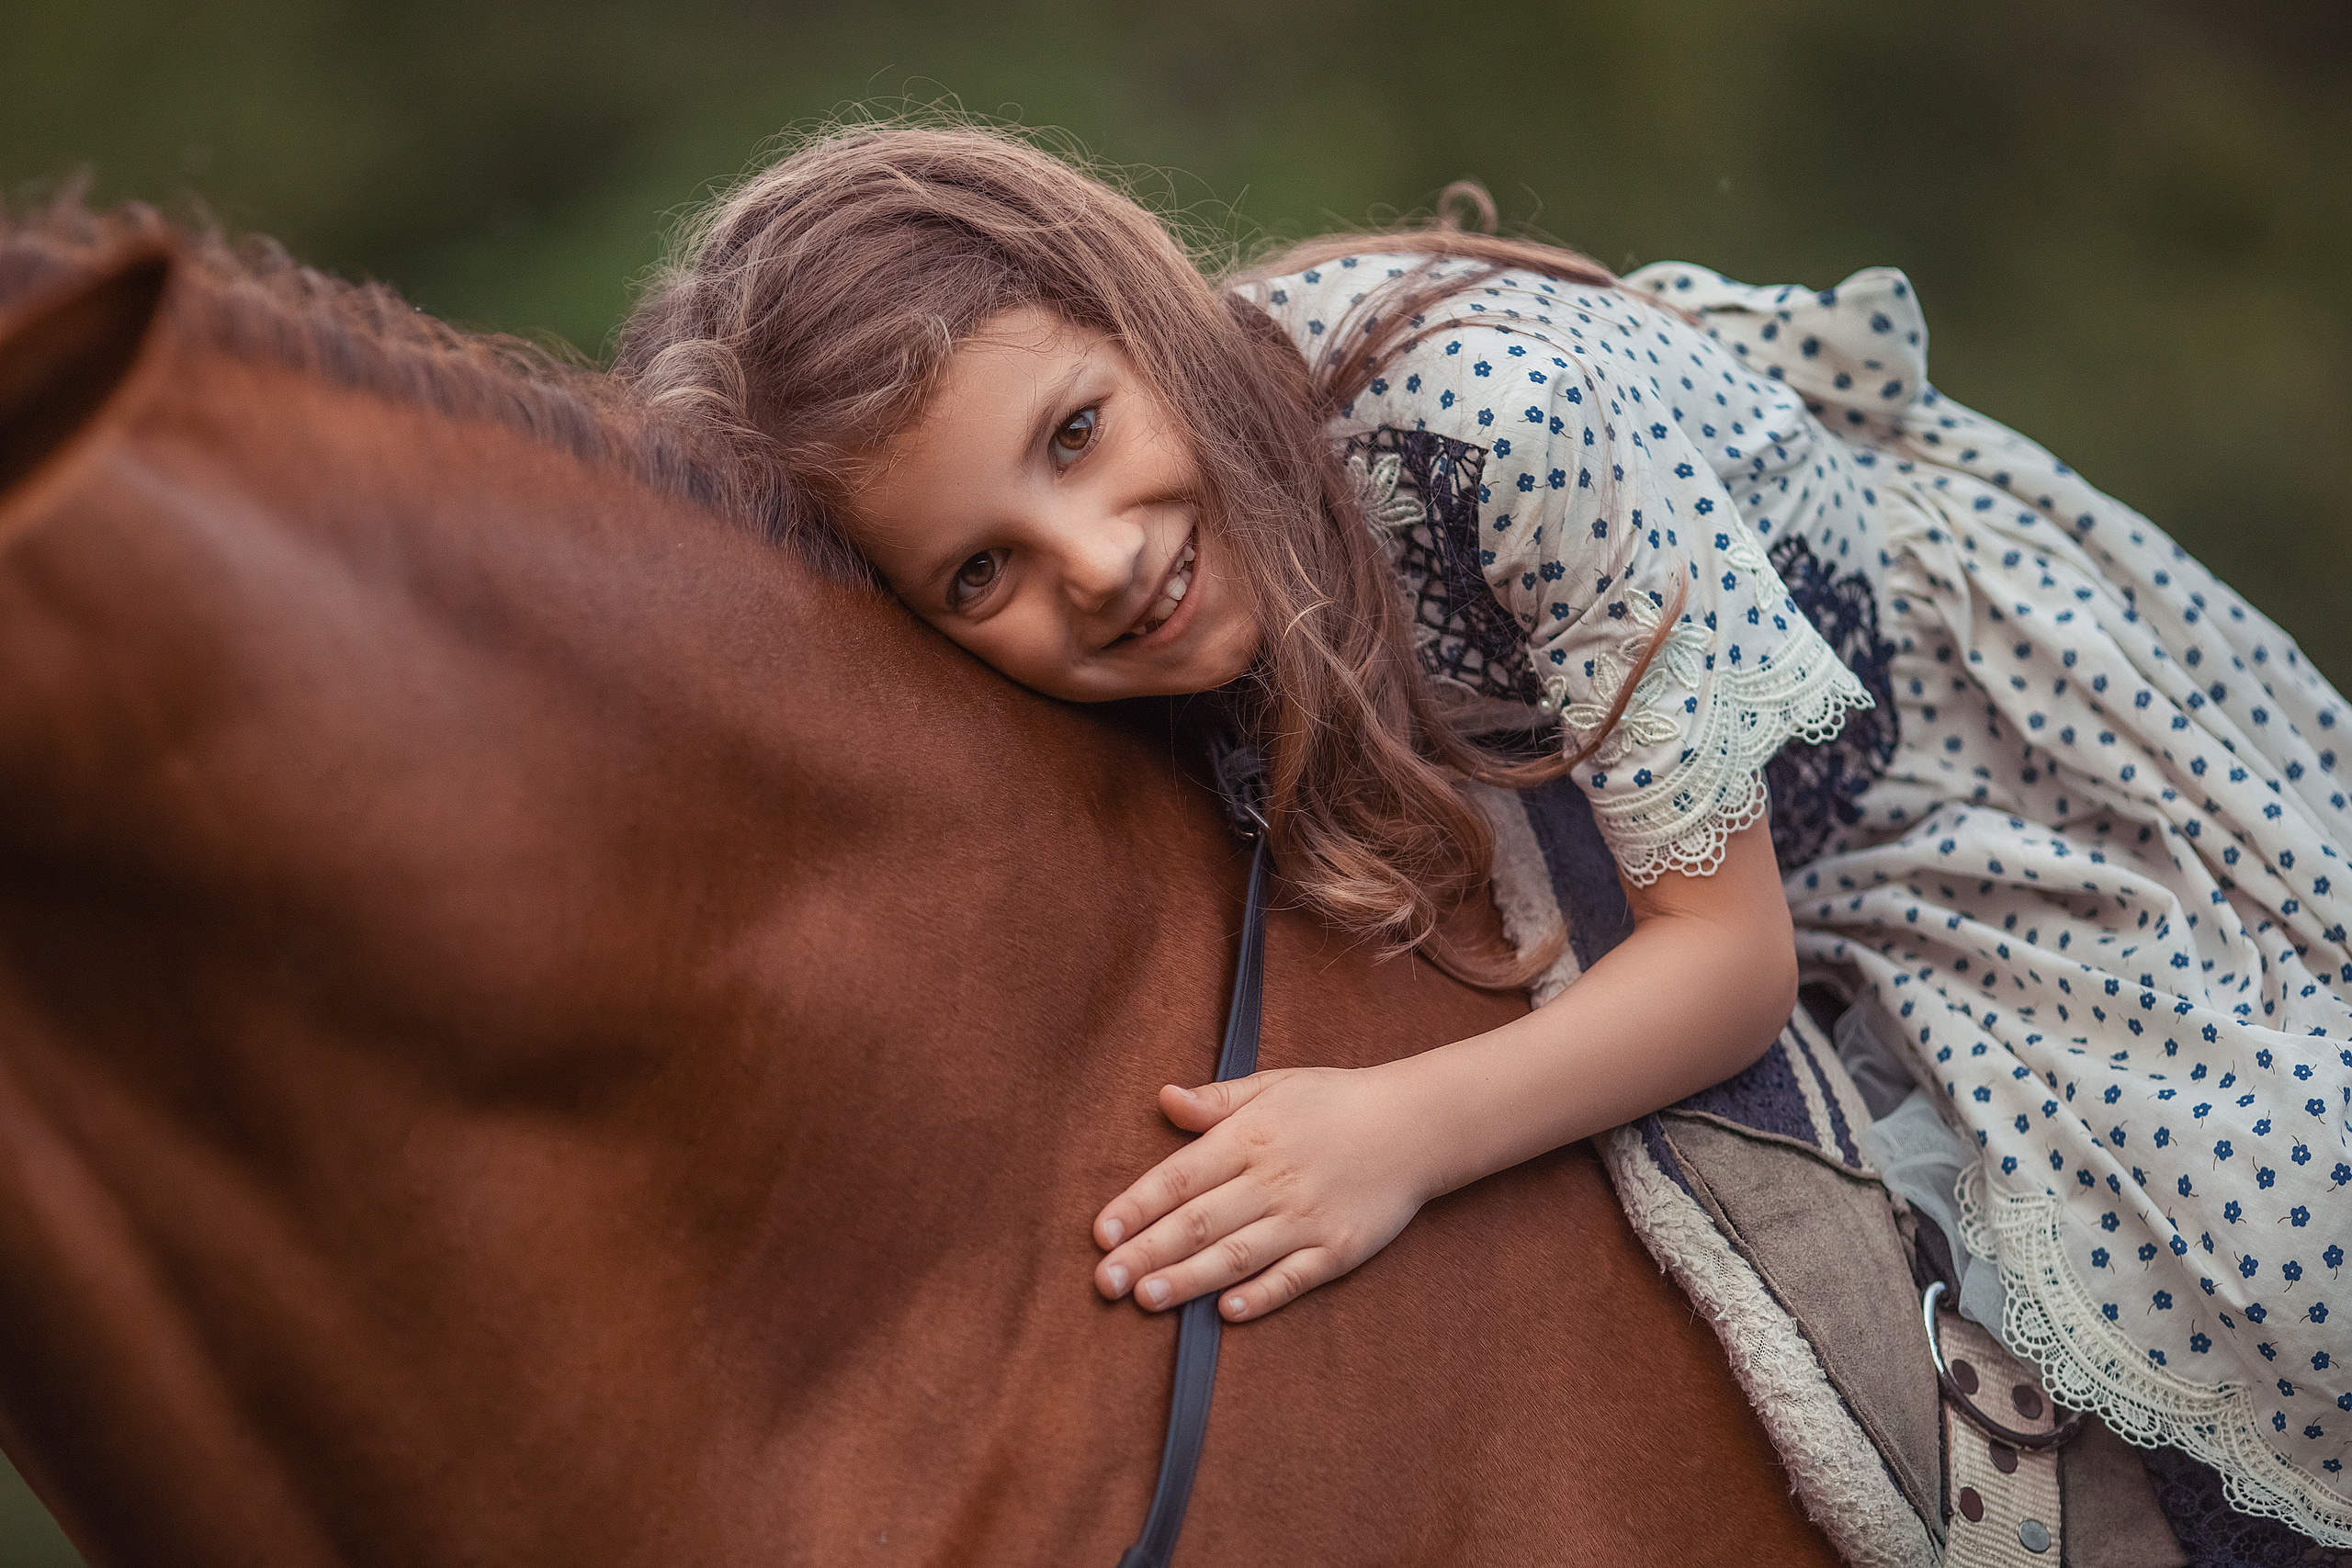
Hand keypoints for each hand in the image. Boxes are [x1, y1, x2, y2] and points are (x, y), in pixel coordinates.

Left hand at [1091, 1064, 1433, 1321]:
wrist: (1417, 1125)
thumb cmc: (1334, 1103)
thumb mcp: (1273, 1085)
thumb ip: (1216, 1100)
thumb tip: (1163, 1098)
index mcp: (1251, 1137)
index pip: (1181, 1175)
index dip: (1138, 1205)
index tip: (1101, 1233)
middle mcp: (1273, 1180)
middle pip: (1200, 1221)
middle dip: (1147, 1252)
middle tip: (1103, 1282)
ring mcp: (1308, 1218)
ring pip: (1238, 1254)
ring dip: (1190, 1278)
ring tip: (1146, 1298)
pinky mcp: (1340, 1249)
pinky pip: (1294, 1278)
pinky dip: (1261, 1295)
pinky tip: (1226, 1313)